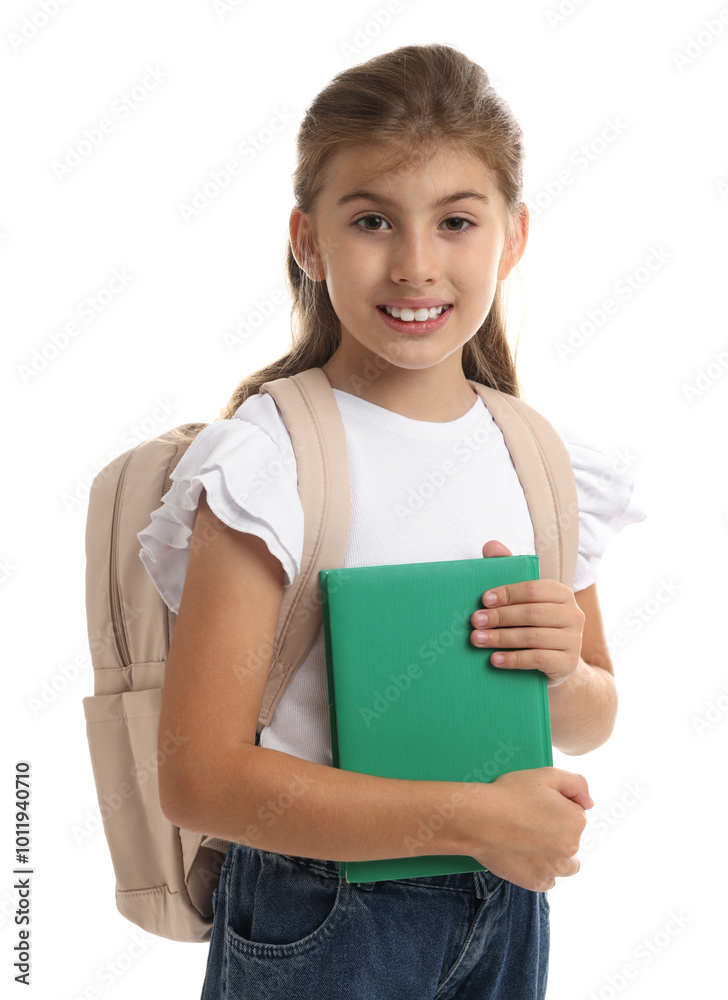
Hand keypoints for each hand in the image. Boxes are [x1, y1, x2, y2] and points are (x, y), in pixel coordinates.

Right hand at [467, 767, 592, 890]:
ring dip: (554, 856)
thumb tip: (589, 803)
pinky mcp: (536, 882)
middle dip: (556, 832)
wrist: (479, 819)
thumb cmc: (510, 794)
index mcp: (576, 821)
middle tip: (529, 822)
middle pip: (570, 840)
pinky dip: (540, 871)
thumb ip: (576, 784)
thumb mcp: (546, 775)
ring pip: (565, 865)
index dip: (556, 807)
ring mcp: (554, 868)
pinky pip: (547, 880)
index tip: (537, 805)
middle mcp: (571, 848)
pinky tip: (525, 856)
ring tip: (531, 842)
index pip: (575, 814)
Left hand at [469, 540, 584, 688]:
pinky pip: (537, 659)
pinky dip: (513, 659)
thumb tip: (490, 545)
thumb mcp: (523, 599)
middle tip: (475, 621)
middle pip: (531, 613)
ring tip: (478, 640)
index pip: (533, 589)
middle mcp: (574, 614)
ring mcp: (574, 640)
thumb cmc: (534, 625)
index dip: (507, 593)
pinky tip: (494, 659)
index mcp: (562, 593)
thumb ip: (508, 570)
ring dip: (500, 638)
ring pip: (532, 637)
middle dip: (499, 617)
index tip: (483, 600)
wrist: (556, 664)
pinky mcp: (569, 663)